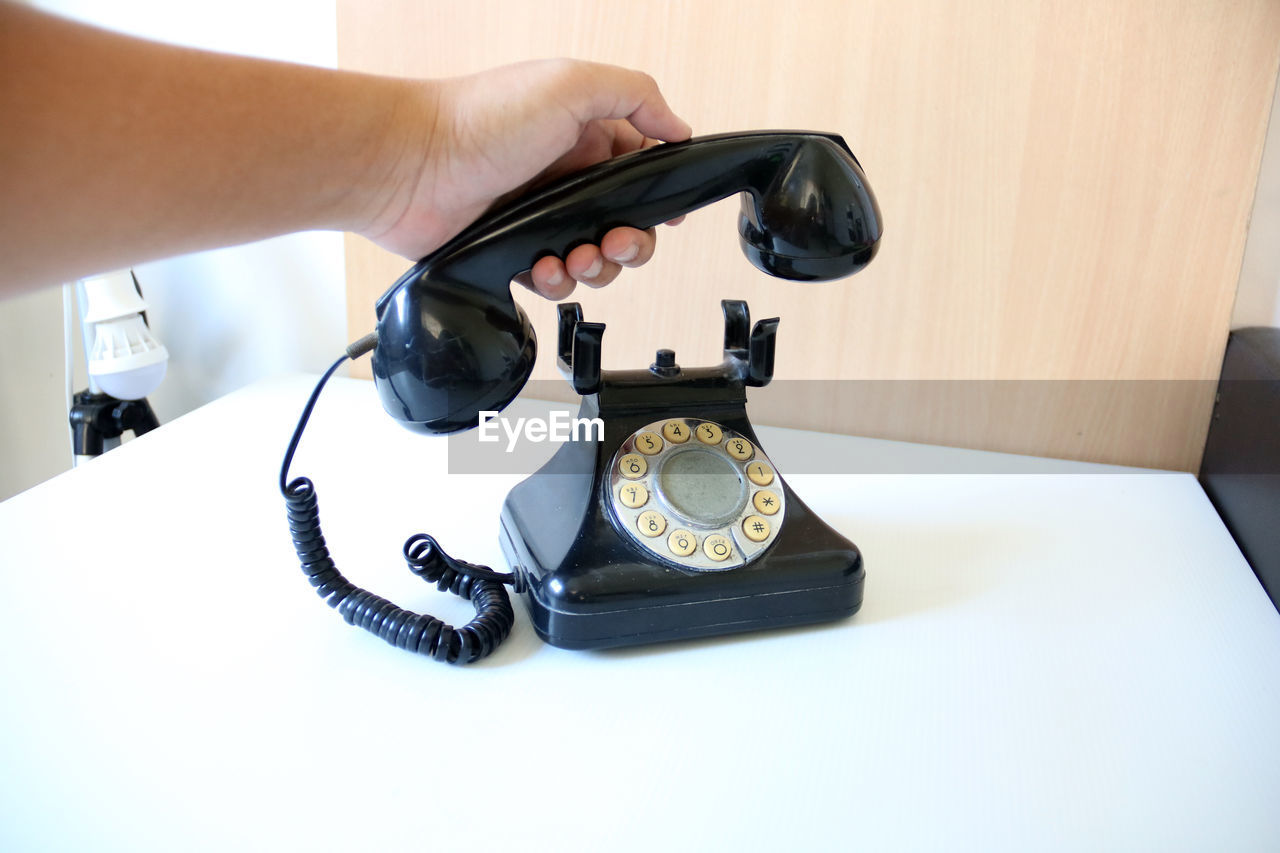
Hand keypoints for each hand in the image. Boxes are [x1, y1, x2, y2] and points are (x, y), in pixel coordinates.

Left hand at [358, 59, 691, 299]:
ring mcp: (537, 215)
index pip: (643, 166)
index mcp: (583, 132)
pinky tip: (543, 267)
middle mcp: (563, 173)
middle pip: (625, 222)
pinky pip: (554, 280)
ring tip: (574, 256)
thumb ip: (636, 97)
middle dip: (633, 242)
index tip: (665, 212)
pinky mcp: (512, 251)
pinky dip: (556, 281)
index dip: (659, 194)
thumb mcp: (571, 84)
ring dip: (597, 265)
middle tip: (616, 241)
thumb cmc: (478, 119)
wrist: (409, 167)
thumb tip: (679, 127)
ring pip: (594, 257)